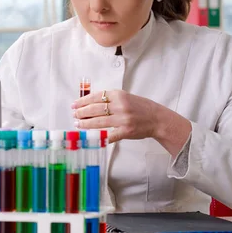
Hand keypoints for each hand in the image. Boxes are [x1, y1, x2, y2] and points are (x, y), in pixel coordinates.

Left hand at [71, 89, 191, 156]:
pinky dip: (98, 137)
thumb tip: (91, 103)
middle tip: (74, 115)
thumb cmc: (141, 107)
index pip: (96, 96)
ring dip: (85, 123)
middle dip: (81, 112)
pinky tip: (90, 137)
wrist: (157, 118)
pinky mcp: (125, 131)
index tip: (75, 104)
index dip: (83, 101)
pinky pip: (108, 135)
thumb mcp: (126, 97)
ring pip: (98, 121)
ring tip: (78, 124)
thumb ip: (111, 99)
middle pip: (95, 109)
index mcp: (119, 95)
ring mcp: (123, 119)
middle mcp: (120, 106)